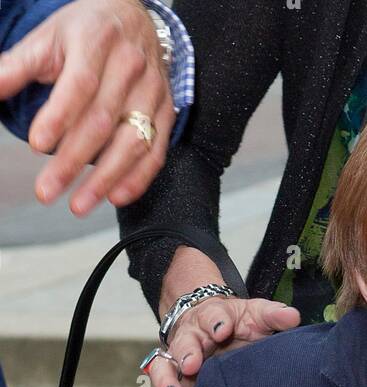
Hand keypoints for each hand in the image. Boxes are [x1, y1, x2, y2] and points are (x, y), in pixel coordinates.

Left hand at [0, 0, 174, 214]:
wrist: (135, 18)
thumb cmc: (87, 32)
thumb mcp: (48, 38)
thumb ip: (17, 66)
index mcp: (96, 41)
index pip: (80, 84)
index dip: (60, 117)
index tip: (38, 145)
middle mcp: (129, 67)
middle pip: (102, 121)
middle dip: (72, 161)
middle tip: (47, 190)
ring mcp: (152, 92)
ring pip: (131, 143)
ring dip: (104, 179)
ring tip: (78, 204)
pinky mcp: (166, 113)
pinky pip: (155, 152)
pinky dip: (137, 179)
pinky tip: (114, 197)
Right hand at [146, 296, 301, 386]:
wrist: (214, 327)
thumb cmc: (237, 324)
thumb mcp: (256, 316)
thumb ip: (274, 316)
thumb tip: (293, 316)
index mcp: (213, 319)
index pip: (213, 317)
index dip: (217, 323)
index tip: (222, 330)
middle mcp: (192, 338)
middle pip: (184, 342)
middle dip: (186, 353)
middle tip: (191, 364)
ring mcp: (179, 362)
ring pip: (165, 368)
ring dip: (167, 382)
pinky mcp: (175, 383)